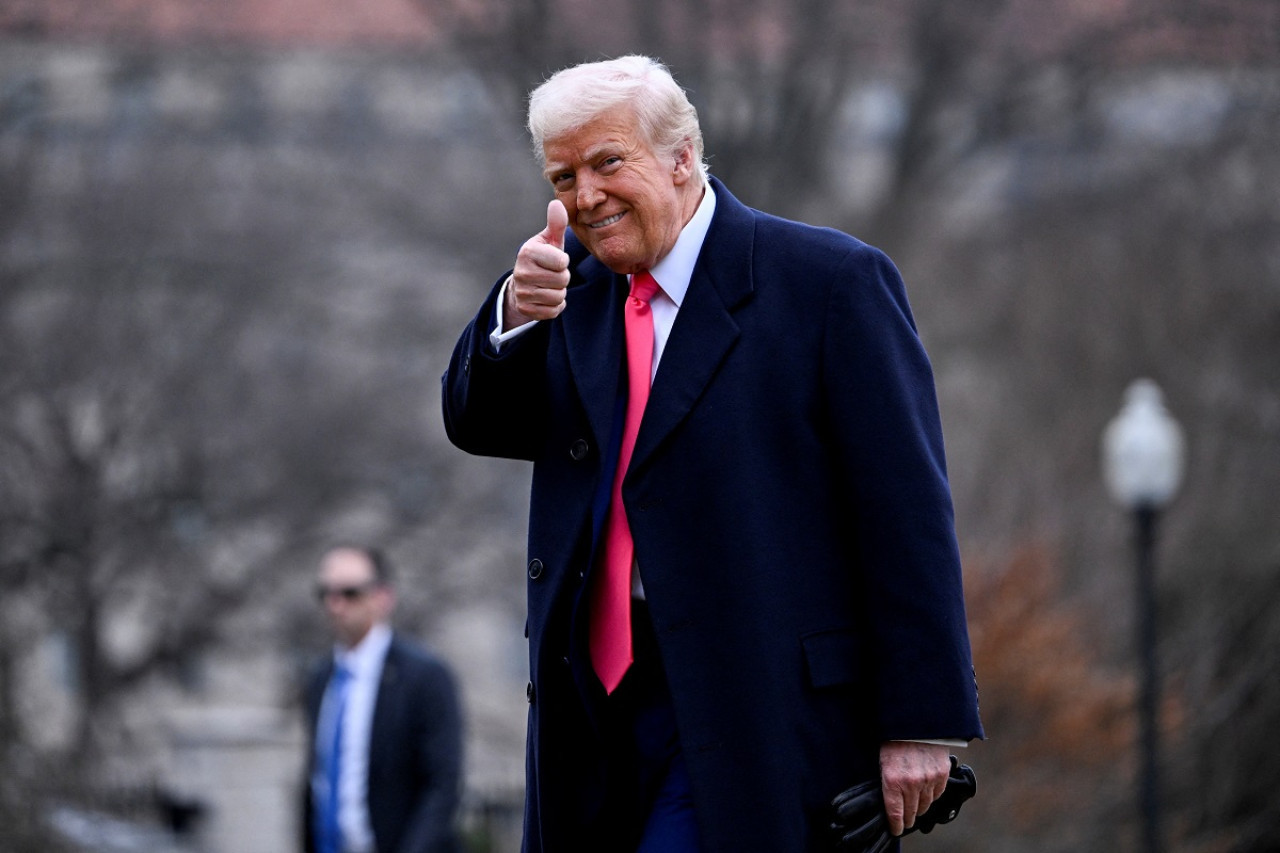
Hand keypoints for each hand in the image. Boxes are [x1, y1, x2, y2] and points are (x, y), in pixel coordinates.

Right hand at [506, 200, 570, 327]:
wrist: (523, 283)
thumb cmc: (542, 258)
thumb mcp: (549, 240)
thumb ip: (556, 224)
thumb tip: (557, 203)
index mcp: (528, 252)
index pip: (562, 262)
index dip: (563, 262)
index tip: (555, 259)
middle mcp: (521, 273)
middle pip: (562, 280)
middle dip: (562, 278)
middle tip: (552, 274)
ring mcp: (522, 293)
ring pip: (558, 297)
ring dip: (559, 292)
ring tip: (549, 285)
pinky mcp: (525, 309)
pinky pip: (553, 311)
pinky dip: (554, 306)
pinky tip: (546, 297)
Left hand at [879, 741, 949, 835]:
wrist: (916, 720)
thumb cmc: (894, 738)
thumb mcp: (883, 760)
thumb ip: (887, 782)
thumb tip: (890, 800)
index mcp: (892, 780)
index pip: (895, 813)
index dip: (895, 825)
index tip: (896, 829)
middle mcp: (911, 783)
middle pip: (910, 812)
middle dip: (907, 818)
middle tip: (904, 820)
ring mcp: (928, 779)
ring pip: (925, 805)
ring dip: (919, 807)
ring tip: (915, 806)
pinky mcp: (942, 774)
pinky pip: (937, 794)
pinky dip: (931, 795)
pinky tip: (926, 792)